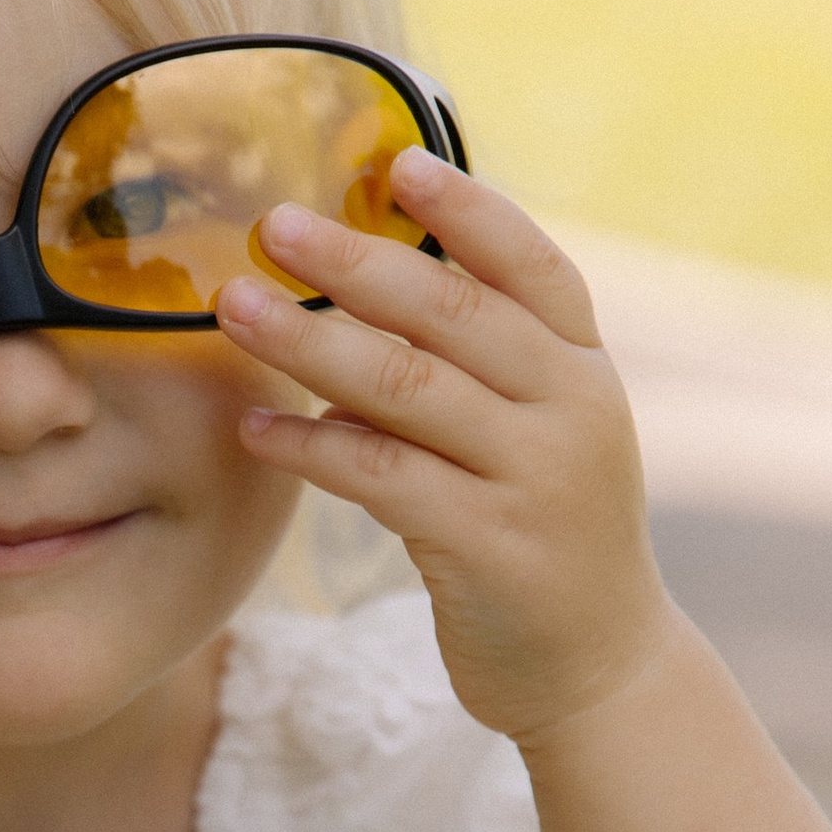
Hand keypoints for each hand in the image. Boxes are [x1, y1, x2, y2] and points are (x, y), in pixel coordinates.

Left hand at [217, 151, 671, 746]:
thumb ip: (480, 367)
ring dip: (308, 342)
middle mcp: (571, 410)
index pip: (530, 265)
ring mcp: (535, 479)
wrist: (598, 669)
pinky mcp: (489, 548)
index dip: (465, 209)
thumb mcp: (540, 436)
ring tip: (233, 308)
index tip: (394, 163)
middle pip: (453, 313)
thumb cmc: (543, 537)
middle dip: (354, 262)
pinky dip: (314, 448)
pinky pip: (382, 478)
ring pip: (406, 388)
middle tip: (272, 226)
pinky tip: (256, 430)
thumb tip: (360, 291)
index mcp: (585, 367)